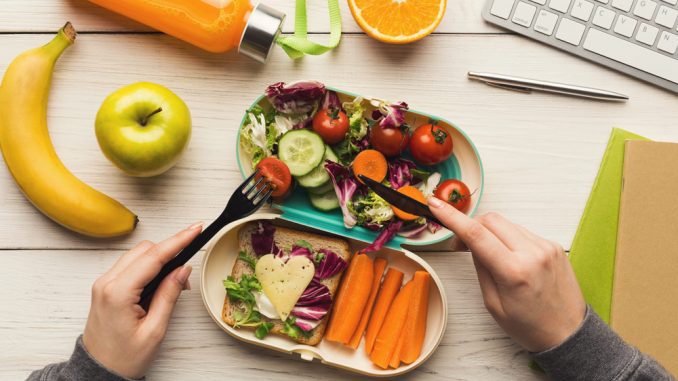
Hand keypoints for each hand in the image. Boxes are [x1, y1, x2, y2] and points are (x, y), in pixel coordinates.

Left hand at [82, 222, 202, 378]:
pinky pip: (130, 265)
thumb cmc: (124, 357)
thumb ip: (169, 295)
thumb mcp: (154, 329)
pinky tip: (160, 281)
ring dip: (159, 258)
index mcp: (118, 293)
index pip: (154, 257)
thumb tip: (183, 270)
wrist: (99, 372)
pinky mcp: (105, 287)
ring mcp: (103, 284)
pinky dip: (148, 266)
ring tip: (176, 281)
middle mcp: (106, 283)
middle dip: (170, 251)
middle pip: (145, 250)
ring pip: (137, 254)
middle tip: (189, 268)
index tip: (196, 229)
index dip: (178, 240)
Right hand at [427, 197, 584, 351]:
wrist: (568, 334)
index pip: (476, 234)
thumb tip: (471, 243)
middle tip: (461, 244)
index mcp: (514, 272)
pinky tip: (509, 258)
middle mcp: (533, 253)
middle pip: (491, 220)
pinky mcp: (554, 246)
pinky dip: (508, 239)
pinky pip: (522, 232)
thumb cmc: (530, 326)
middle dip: (471, 225)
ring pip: (506, 224)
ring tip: (489, 255)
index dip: (451, 216)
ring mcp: (546, 247)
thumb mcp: (494, 304)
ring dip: (490, 233)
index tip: (435, 205)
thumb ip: (481, 268)